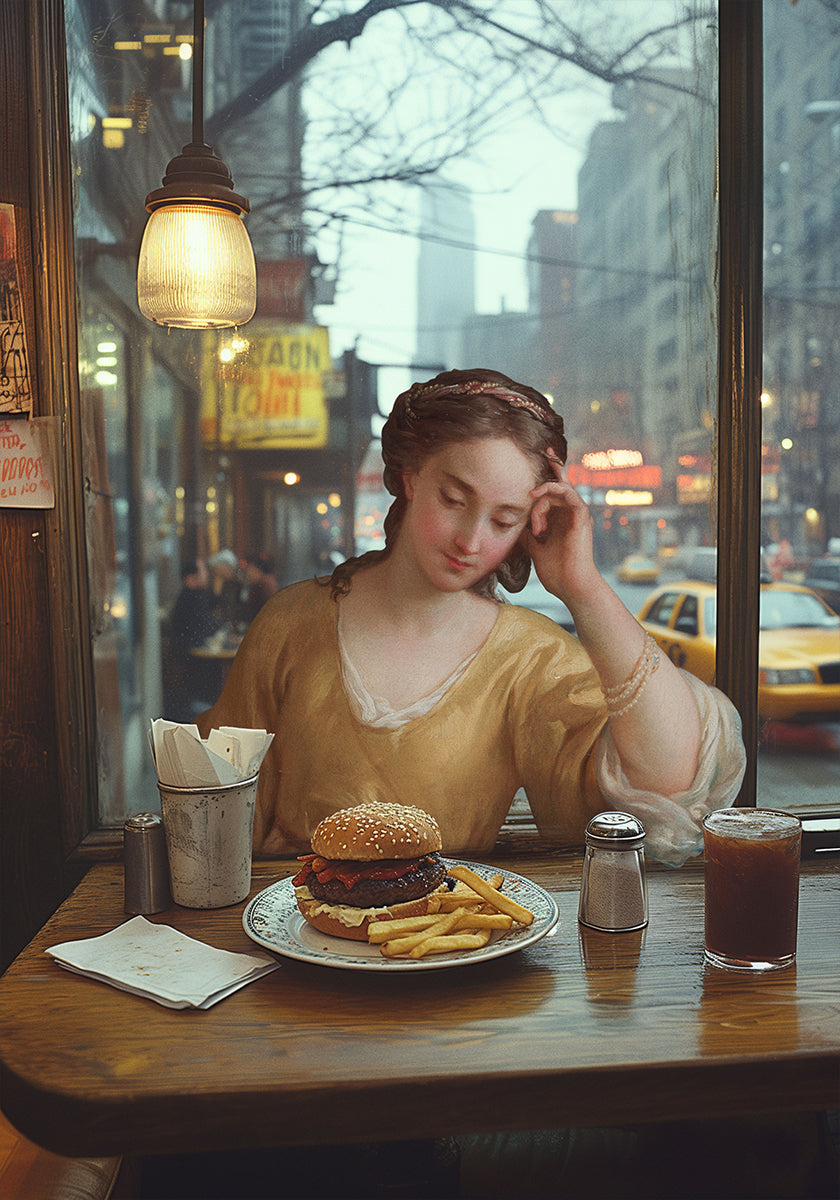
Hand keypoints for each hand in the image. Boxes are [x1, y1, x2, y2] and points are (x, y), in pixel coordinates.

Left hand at [525, 451, 602, 604]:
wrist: (571, 587)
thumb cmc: (556, 572)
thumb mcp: (534, 548)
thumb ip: (527, 533)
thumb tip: (511, 523)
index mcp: (560, 519)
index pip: (553, 491)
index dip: (547, 473)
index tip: (539, 454)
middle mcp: (569, 513)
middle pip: (555, 485)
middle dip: (544, 476)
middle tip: (538, 477)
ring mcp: (576, 514)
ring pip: (558, 489)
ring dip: (540, 503)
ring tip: (535, 528)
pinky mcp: (581, 516)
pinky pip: (568, 493)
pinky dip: (551, 494)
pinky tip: (537, 502)